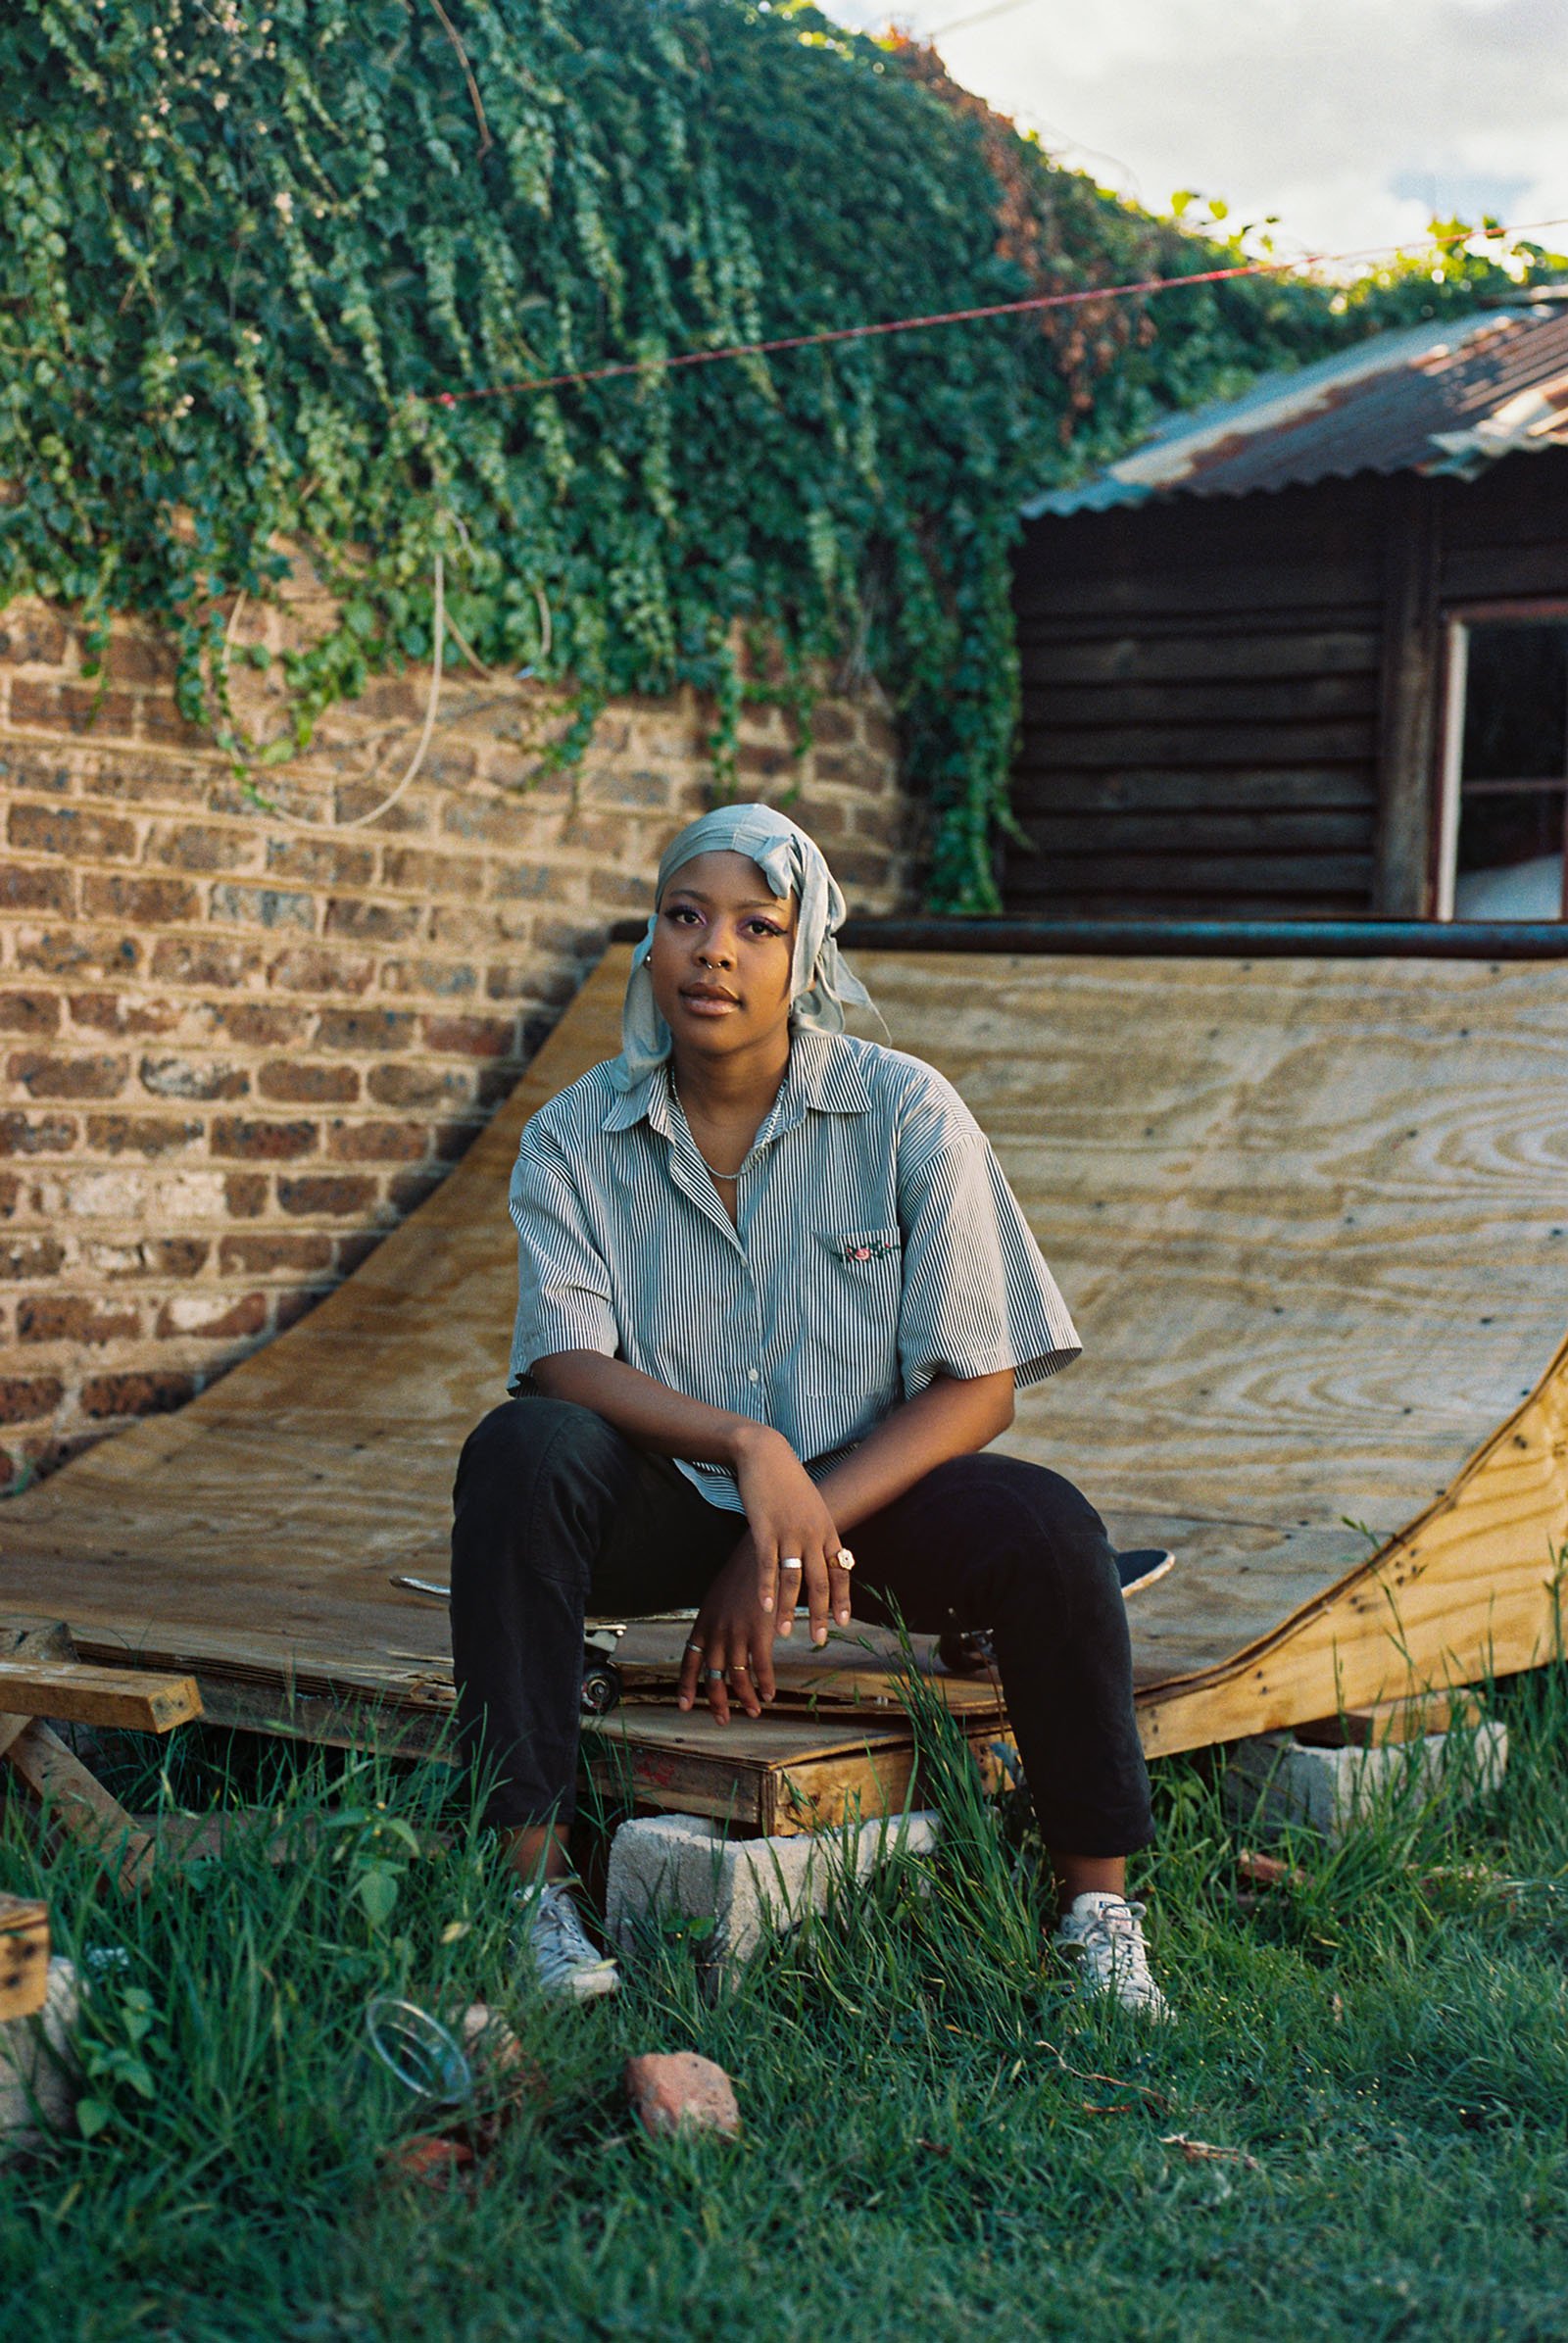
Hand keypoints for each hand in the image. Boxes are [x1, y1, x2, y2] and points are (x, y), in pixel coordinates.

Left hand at [677, 1534, 776, 1723]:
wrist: (760, 1555)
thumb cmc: (742, 1574)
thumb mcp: (718, 1598)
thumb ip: (715, 1622)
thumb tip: (716, 1641)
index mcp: (704, 1624)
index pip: (689, 1661)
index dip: (686, 1686)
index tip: (684, 1705)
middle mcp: (717, 1633)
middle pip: (712, 1676)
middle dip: (716, 1701)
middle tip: (722, 1719)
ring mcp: (737, 1634)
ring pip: (737, 1678)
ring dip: (745, 1699)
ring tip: (752, 1710)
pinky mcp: (760, 1633)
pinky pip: (761, 1669)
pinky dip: (765, 1685)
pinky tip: (770, 1694)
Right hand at [729, 1426, 852, 1647]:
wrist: (766, 1454)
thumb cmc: (787, 1481)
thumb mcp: (811, 1506)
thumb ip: (818, 1532)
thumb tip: (825, 1554)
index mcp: (827, 1529)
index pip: (840, 1570)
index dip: (842, 1598)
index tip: (844, 1622)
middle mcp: (812, 1534)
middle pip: (821, 1582)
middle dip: (821, 1614)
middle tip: (820, 1639)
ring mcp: (789, 1533)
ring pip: (794, 1580)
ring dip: (791, 1610)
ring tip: (786, 1633)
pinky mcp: (765, 1530)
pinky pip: (768, 1567)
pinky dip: (767, 1590)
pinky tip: (765, 1609)